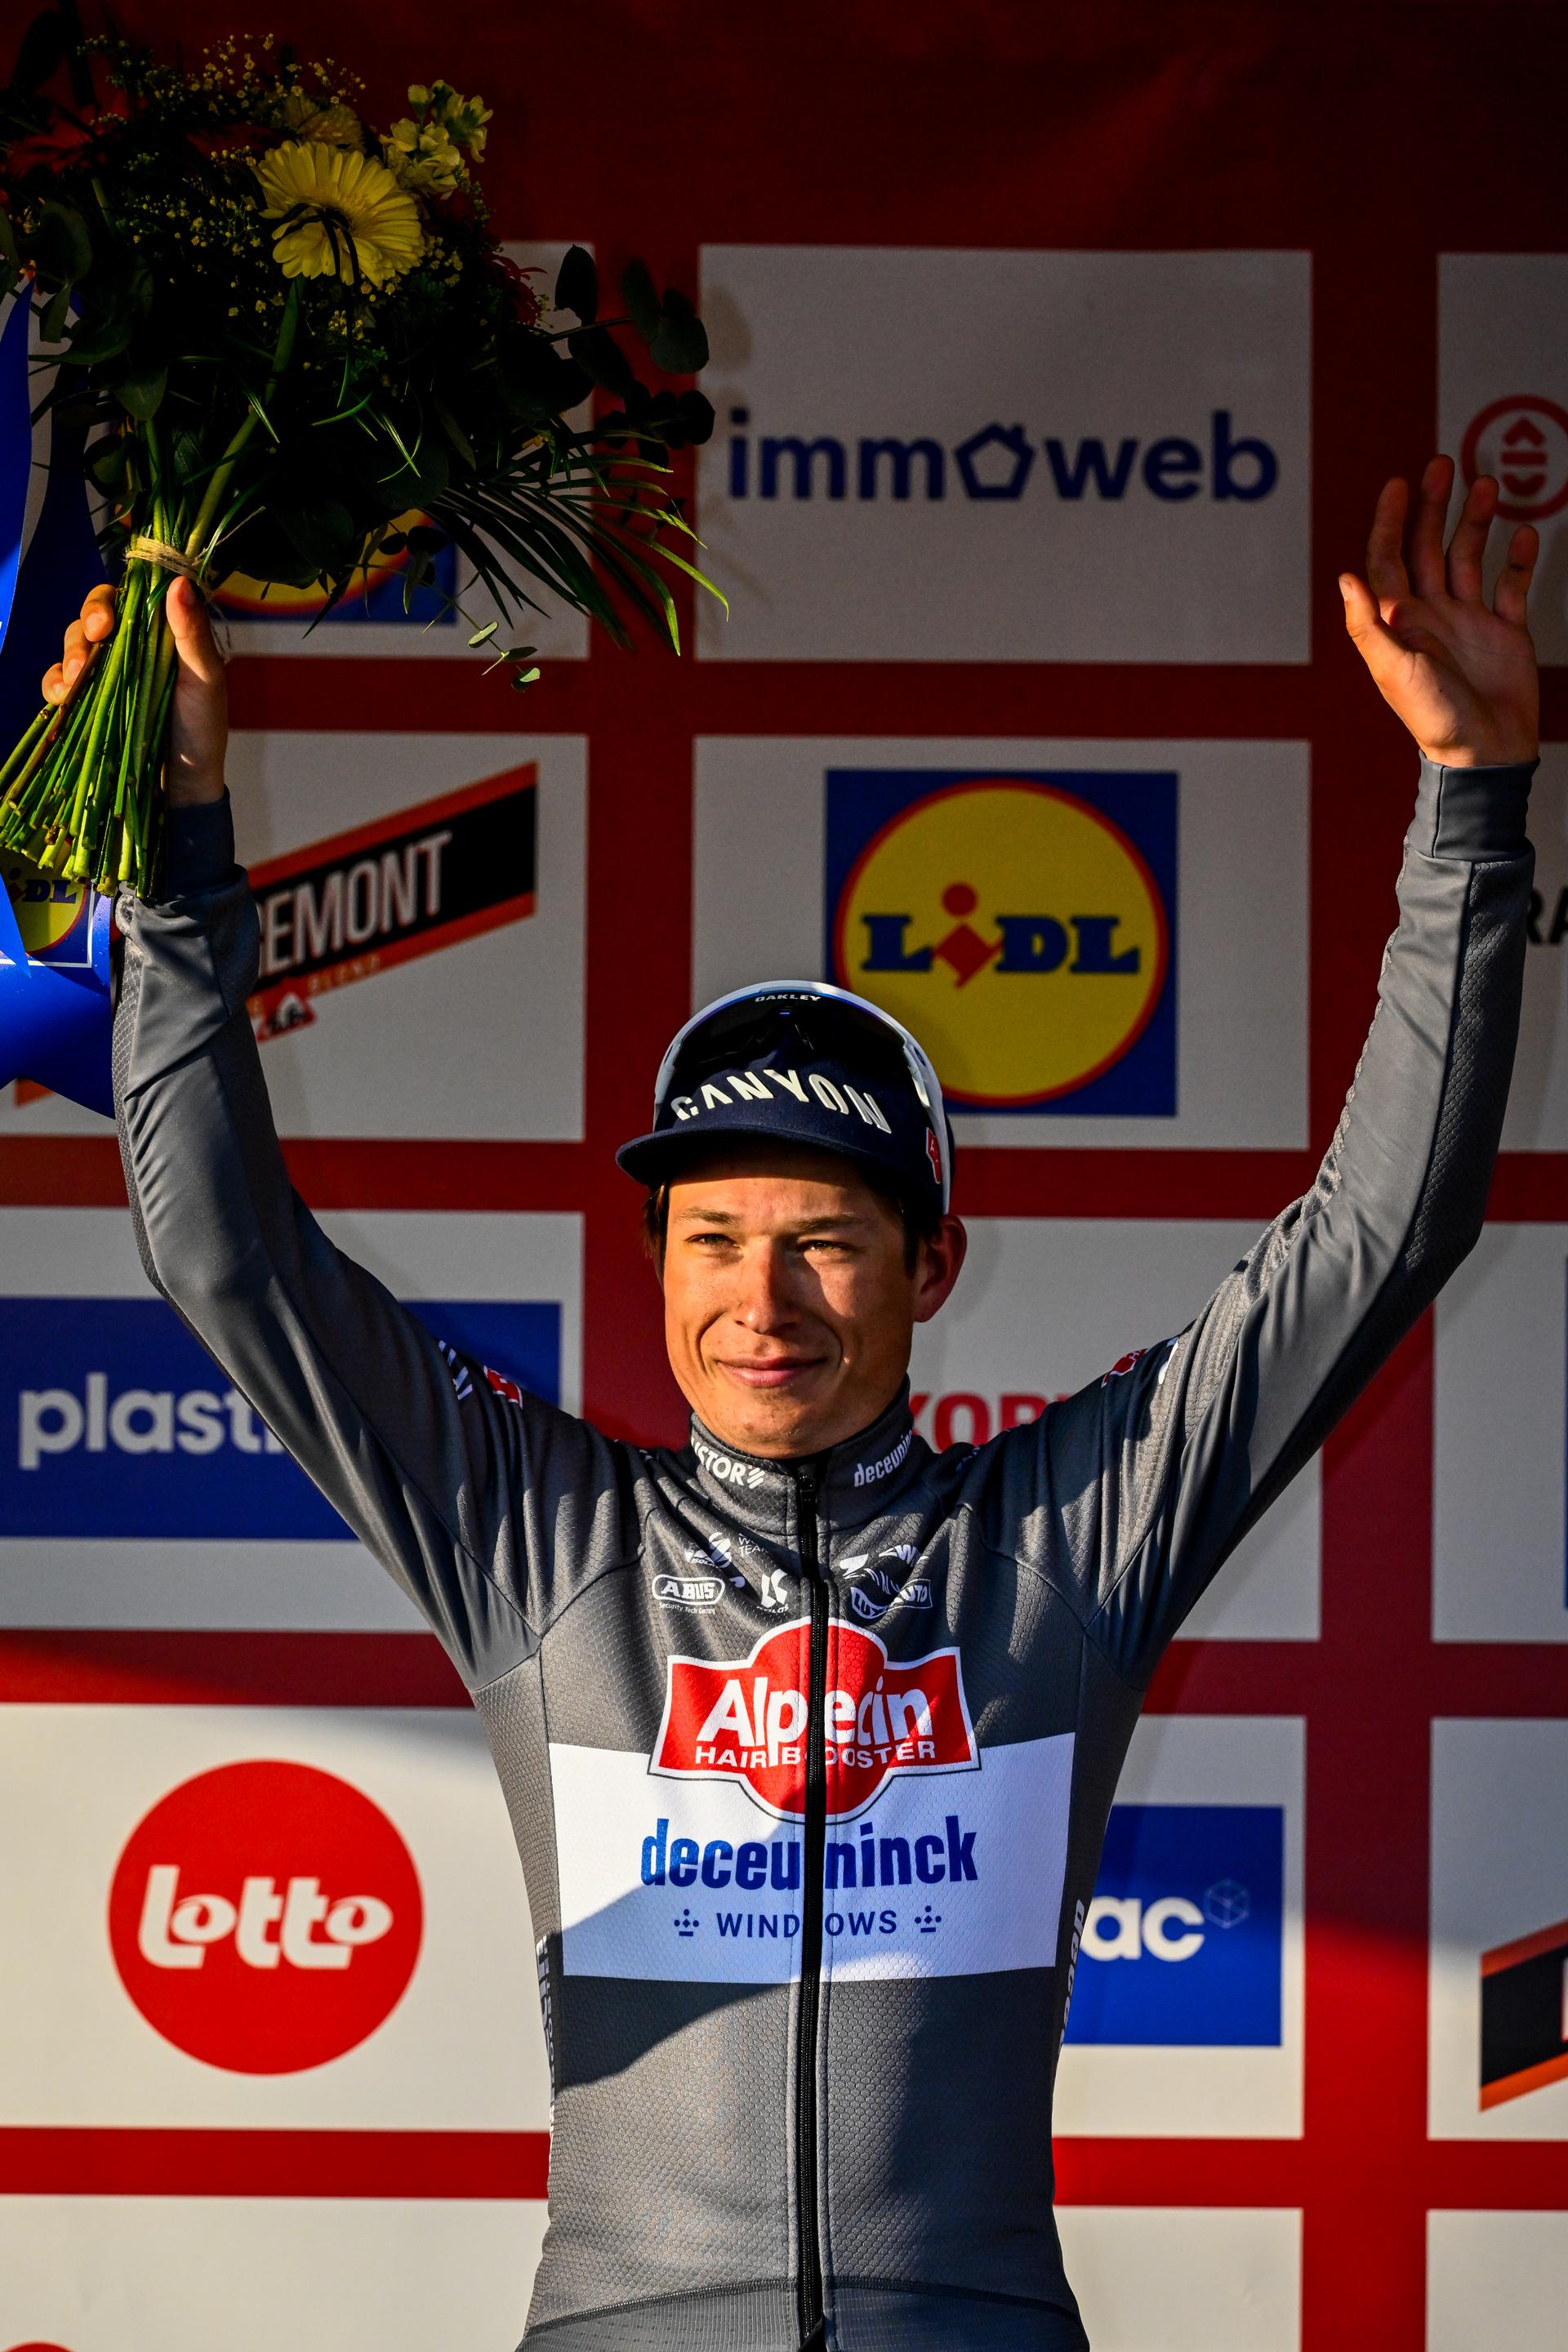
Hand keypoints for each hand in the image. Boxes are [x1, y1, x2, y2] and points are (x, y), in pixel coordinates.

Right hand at [42, 572, 228, 805]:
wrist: (186, 783)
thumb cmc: (202, 728)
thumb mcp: (205, 679)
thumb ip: (191, 633)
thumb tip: (178, 583)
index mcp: (158, 634)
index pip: (125, 597)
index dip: (109, 601)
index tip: (107, 622)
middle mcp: (130, 647)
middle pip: (93, 615)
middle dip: (86, 624)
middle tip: (94, 642)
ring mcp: (107, 673)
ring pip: (74, 644)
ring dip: (69, 655)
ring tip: (75, 680)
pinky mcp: (89, 701)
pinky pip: (59, 681)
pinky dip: (55, 684)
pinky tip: (63, 696)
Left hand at [1340, 456, 1537, 767]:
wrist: (1484, 752)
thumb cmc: (1434, 719)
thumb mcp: (1393, 670)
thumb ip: (1368, 624)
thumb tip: (1346, 578)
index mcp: (1400, 622)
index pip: (1388, 560)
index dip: (1390, 522)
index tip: (1398, 484)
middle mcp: (1432, 615)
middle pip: (1428, 548)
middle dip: (1434, 507)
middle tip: (1442, 466)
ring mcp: (1469, 620)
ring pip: (1469, 557)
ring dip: (1476, 522)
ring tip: (1488, 486)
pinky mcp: (1505, 631)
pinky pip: (1511, 585)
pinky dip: (1518, 558)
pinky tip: (1525, 532)